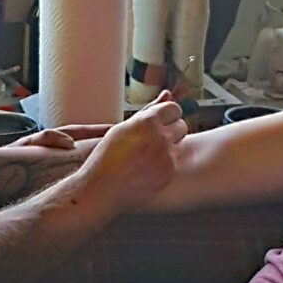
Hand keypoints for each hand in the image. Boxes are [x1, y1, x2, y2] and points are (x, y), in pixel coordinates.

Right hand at [79, 98, 186, 213]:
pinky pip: (175, 163)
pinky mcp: (169, 174)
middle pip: (181, 126)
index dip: (167, 115)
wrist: (102, 188)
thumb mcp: (124, 127)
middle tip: (153, 139)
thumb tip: (168, 93)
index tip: (160, 121)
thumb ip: (149, 110)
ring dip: (170, 147)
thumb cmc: (108, 156)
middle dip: (171, 130)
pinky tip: (147, 168)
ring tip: (148, 155)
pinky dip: (166, 164)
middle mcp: (160, 138)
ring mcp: (166, 157)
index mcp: (147, 122)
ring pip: (180, 145)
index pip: (174, 108)